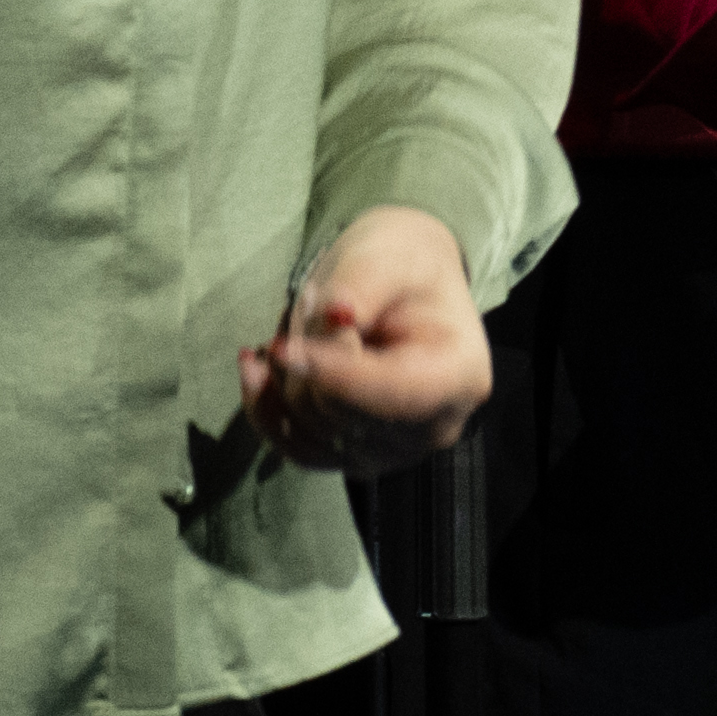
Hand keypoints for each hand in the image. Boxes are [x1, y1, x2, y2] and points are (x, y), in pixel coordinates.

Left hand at [244, 203, 488, 465]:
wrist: (405, 287)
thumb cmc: (405, 269)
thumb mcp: (389, 257)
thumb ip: (363, 286)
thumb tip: (337, 316)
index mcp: (460, 376)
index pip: (388, 393)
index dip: (331, 374)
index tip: (281, 345)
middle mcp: (434, 428)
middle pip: (339, 413)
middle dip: (307, 357)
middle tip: (310, 299)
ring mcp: (394, 452)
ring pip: (308, 430)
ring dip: (284, 378)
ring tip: (297, 324)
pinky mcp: (356, 458)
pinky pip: (295, 448)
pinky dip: (267, 410)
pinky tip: (256, 367)